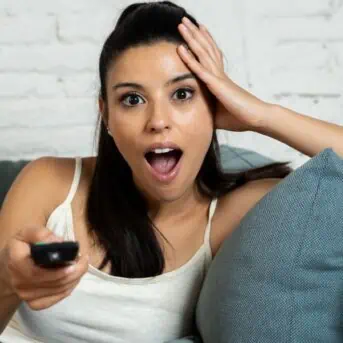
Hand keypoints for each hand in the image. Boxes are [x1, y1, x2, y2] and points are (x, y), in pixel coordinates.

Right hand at [2, 226, 88, 309]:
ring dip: (76, 277)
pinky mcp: (35, 304)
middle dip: (75, 271)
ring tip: (81, 264)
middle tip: (84, 259)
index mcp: (16, 263)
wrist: (9, 267)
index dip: (59, 270)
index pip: (38, 273)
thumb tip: (59, 242)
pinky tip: (74, 276)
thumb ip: (41, 234)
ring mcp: (27, 296)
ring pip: (60, 290)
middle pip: (55, 283)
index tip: (75, 260)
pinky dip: (70, 286)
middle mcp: (20, 283)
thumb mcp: (27, 233)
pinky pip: (58, 297)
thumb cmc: (22, 247)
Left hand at [177, 17, 269, 131]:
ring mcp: (219, 78)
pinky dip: (190, 59)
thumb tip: (199, 115)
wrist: (257, 119)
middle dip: (194, 33)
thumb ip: (209, 109)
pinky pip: (201, 70)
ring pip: (203, 53)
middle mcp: (219, 74)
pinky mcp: (218, 86)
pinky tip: (181, 48)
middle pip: (206, 49)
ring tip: (182, 23)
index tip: (195, 30)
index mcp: (220, 79)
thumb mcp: (218, 113)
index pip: (210, 56)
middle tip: (184, 20)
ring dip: (191, 38)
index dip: (203, 41)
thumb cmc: (240, 117)